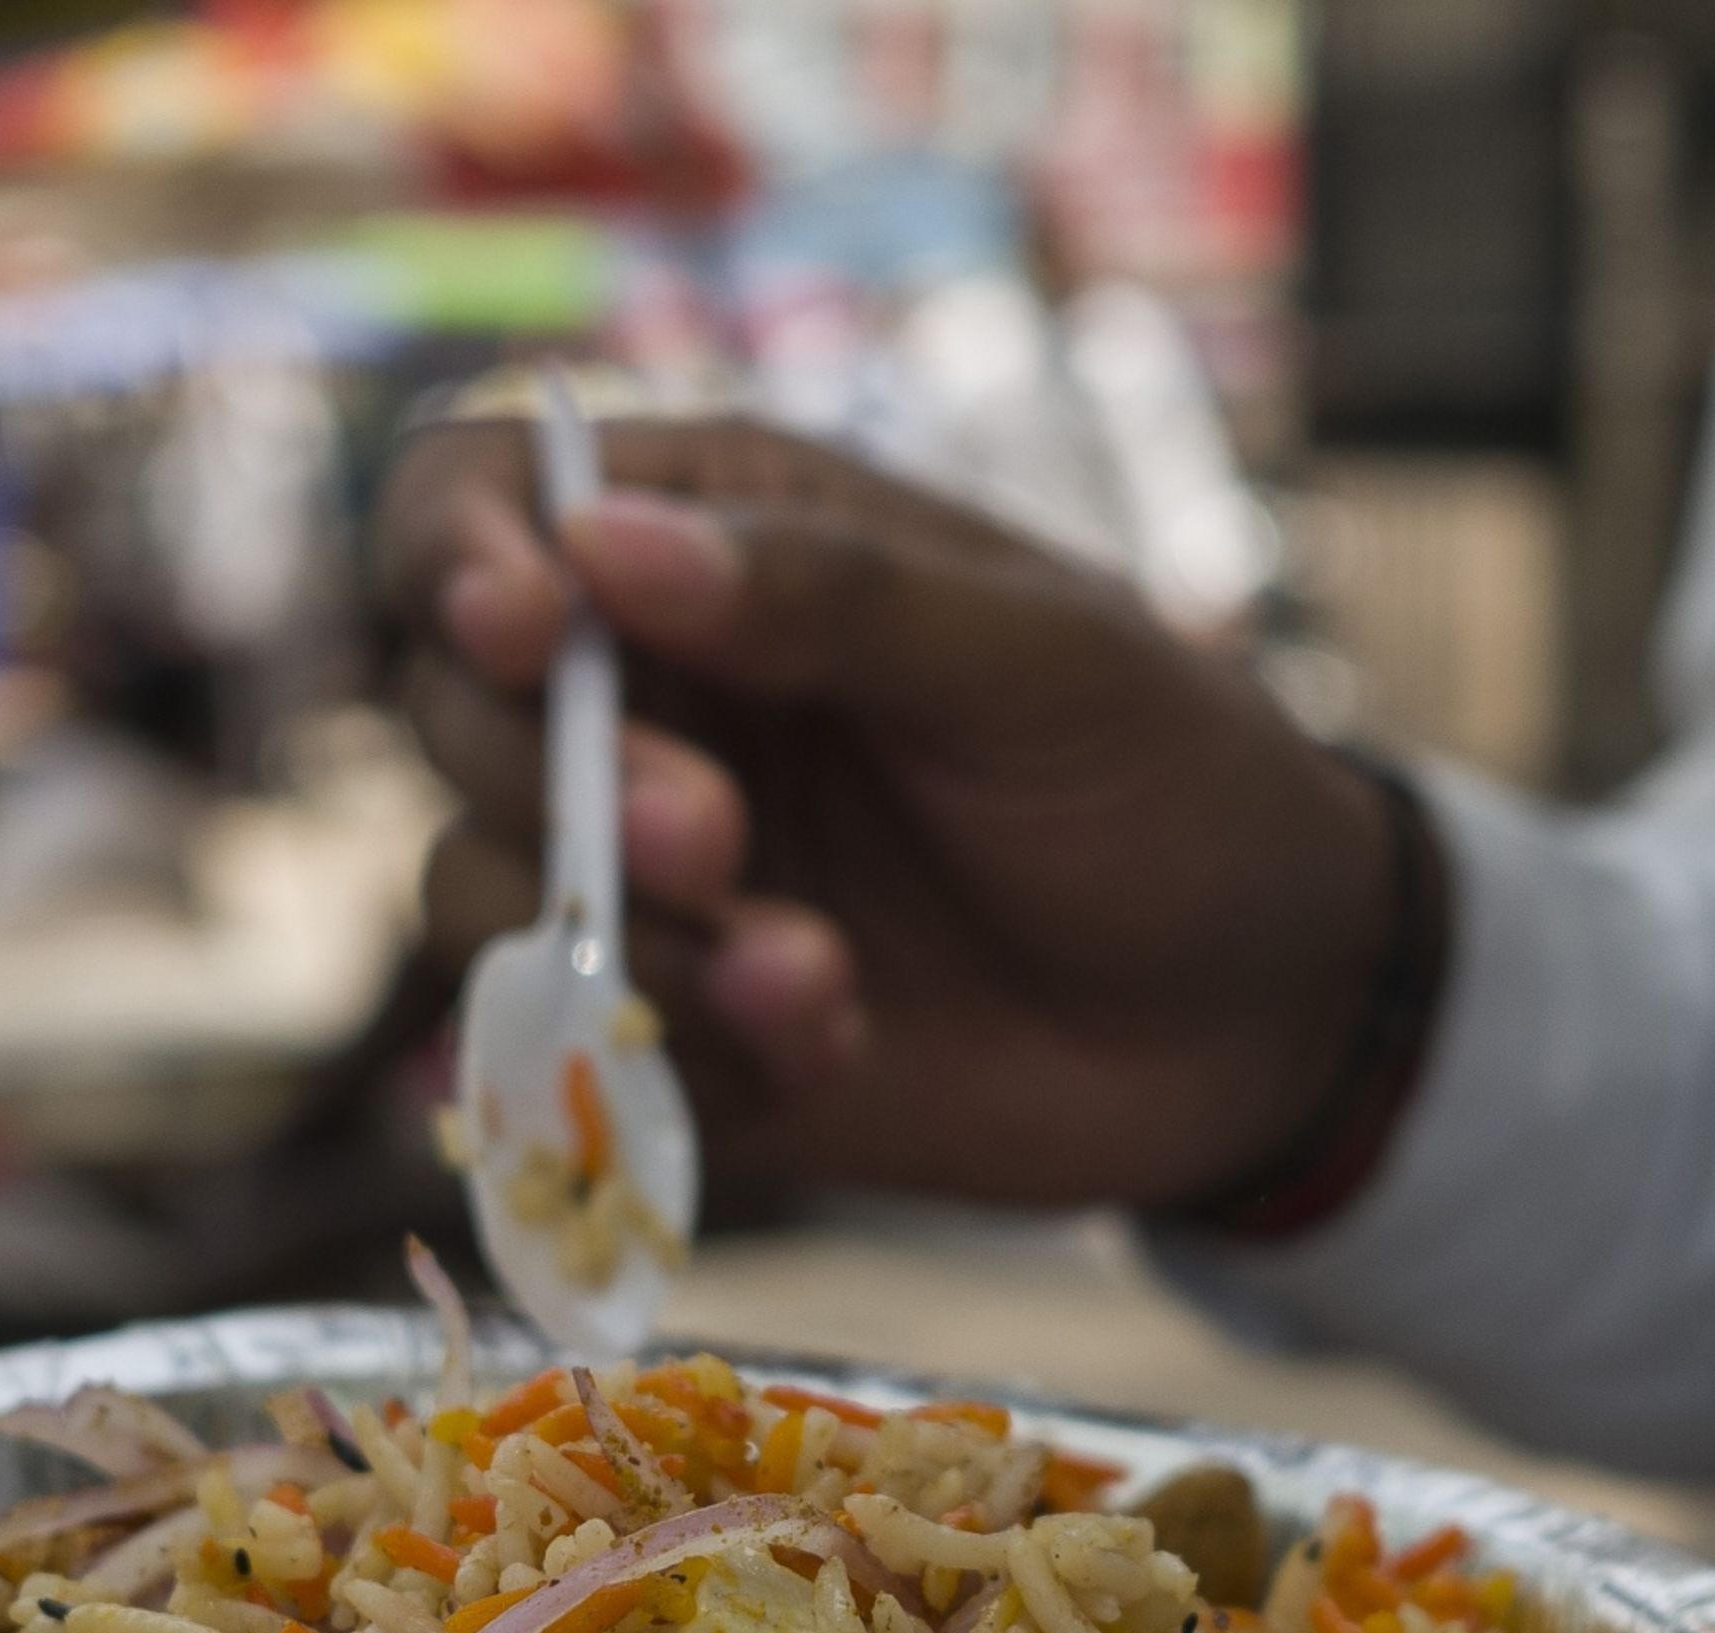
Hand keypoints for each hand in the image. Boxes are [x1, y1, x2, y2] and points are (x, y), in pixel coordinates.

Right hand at [376, 415, 1403, 1210]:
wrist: (1258, 1024)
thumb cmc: (1170, 784)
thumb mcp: (1040, 659)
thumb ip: (832, 594)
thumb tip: (604, 542)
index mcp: (723, 541)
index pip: (486, 495)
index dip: (458, 552)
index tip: (526, 631)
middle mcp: (653, 692)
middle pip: (456, 706)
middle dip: (566, 782)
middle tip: (719, 840)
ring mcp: (644, 866)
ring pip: (481, 883)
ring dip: (621, 941)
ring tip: (812, 985)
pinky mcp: (662, 1021)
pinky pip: (557, 1039)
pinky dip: (662, 1055)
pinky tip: (825, 1048)